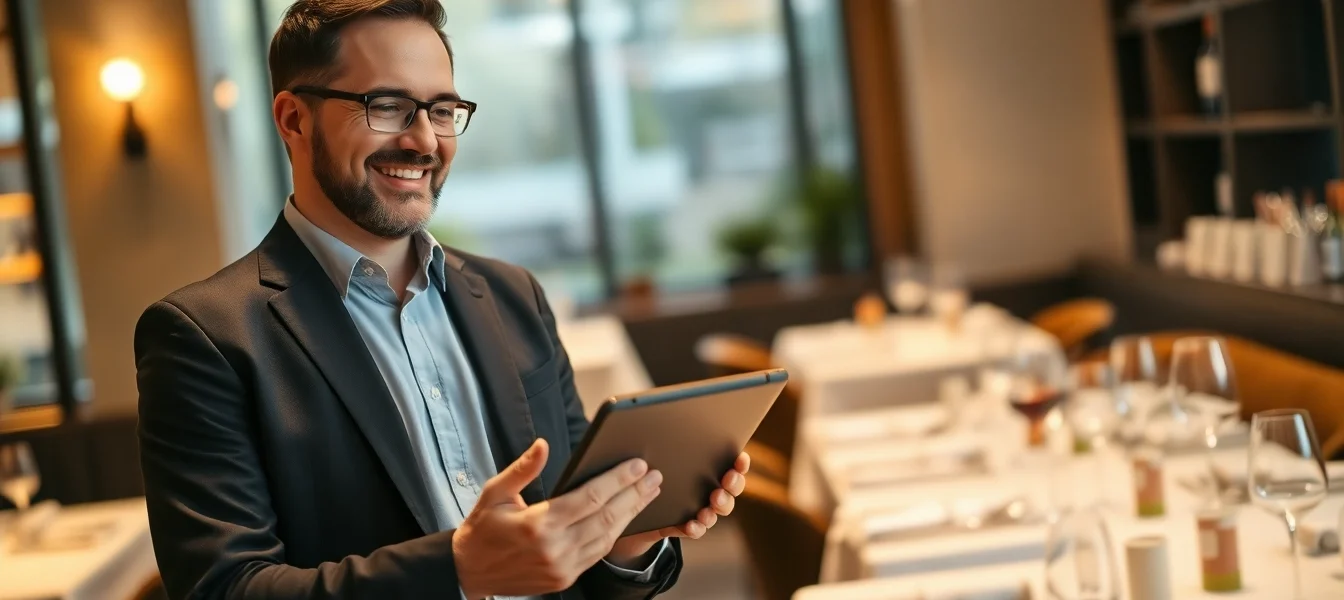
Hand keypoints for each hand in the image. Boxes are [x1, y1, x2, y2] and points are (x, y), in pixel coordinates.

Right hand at [453, 438, 662, 599]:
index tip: (638, 465)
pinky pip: (597, 554)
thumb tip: (543, 445)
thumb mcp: (495, 492)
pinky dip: (615, 534)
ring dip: (631, 514)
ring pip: (607, 537)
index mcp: (538, 524)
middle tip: (654, 476)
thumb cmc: (483, 528)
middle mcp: (554, 548)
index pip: (590, 497)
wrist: (469, 571)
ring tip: (648, 494)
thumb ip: (522, 469)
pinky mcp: (564, 579)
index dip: (618, 480)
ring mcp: (561, 567)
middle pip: (606, 517)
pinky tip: (626, 517)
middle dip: (634, 494)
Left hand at [606, 451, 749, 565]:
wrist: (638, 502)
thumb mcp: (662, 454)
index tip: (741, 458)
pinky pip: (696, 529)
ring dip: (717, 508)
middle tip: (727, 480)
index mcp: (710, 469)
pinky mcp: (685, 525)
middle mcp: (712, 489)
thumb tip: (666, 419)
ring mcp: (701, 508)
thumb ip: (671, 443)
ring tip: (710, 505)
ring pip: (718, 511)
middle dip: (733, 484)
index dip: (741, 463)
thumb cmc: (655, 469)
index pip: (733, 465)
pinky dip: (696, 527)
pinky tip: (691, 524)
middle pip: (733, 488)